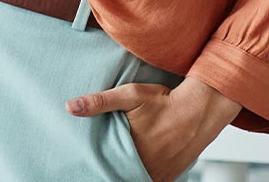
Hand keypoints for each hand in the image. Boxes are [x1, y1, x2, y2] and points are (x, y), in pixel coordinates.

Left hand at [66, 76, 238, 181]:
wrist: (198, 111)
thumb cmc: (163, 101)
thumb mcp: (130, 95)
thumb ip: (100, 102)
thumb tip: (70, 107)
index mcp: (130, 150)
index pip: (105, 163)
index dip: (96, 162)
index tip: (87, 159)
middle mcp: (143, 167)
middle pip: (119, 172)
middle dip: (110, 166)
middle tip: (100, 159)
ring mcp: (157, 175)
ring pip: (133, 176)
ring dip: (124, 170)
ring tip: (116, 161)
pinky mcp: (167, 177)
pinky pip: (148, 180)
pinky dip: (139, 174)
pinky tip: (133, 164)